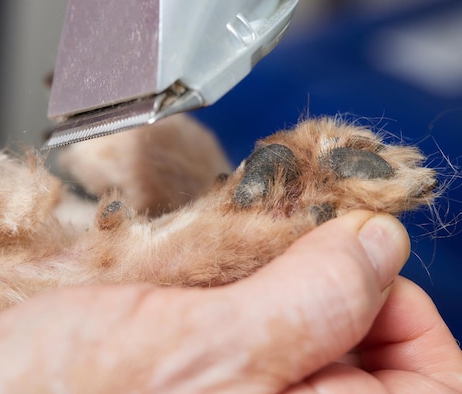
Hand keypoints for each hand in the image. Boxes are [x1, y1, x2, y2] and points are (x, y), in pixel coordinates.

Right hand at [0, 211, 460, 392]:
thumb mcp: (195, 352)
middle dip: (338, 285)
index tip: (366, 260)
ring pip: (302, 329)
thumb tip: (378, 247)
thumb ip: (305, 305)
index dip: (409, 319)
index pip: (425, 389)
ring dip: (282, 275)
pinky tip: (204, 263)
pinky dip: (240, 279)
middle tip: (293, 237)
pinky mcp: (188, 376)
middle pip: (363, 352)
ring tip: (234, 250)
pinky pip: (247, 323)